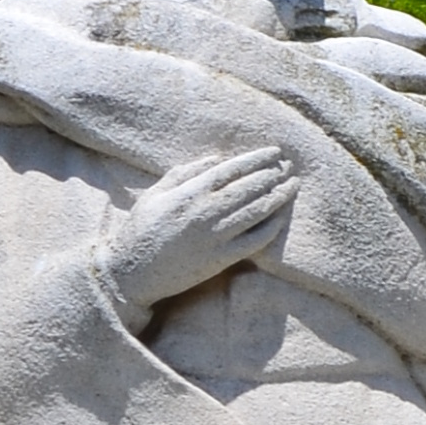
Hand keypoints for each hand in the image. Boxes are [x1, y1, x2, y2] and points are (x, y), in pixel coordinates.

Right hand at [100, 145, 293, 325]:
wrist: (133, 272)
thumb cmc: (141, 229)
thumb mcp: (156, 193)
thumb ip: (184, 173)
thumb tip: (215, 160)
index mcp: (190, 192)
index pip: (232, 169)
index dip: (256, 159)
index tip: (274, 152)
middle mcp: (205, 212)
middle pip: (249, 188)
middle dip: (272, 174)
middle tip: (289, 166)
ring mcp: (214, 236)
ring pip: (255, 212)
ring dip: (278, 197)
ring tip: (292, 185)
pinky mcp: (219, 260)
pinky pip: (252, 242)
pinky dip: (270, 229)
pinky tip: (281, 218)